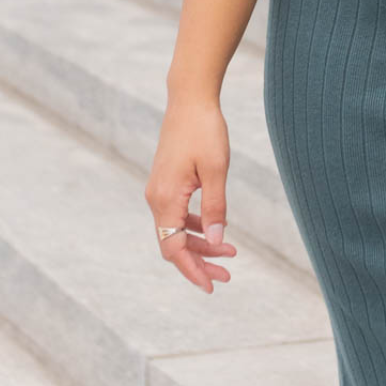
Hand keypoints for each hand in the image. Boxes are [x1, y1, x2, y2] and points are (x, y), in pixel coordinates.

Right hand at [144, 96, 236, 292]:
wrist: (190, 100)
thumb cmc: (205, 131)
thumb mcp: (217, 170)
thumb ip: (216, 208)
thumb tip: (216, 242)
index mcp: (165, 199)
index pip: (173, 249)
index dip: (192, 271)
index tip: (212, 286)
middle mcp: (156, 199)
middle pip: (174, 244)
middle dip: (199, 263)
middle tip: (227, 275)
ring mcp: (159, 191)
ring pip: (176, 231)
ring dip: (200, 245)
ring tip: (229, 253)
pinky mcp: (166, 183)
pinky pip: (177, 215)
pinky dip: (195, 226)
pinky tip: (214, 230)